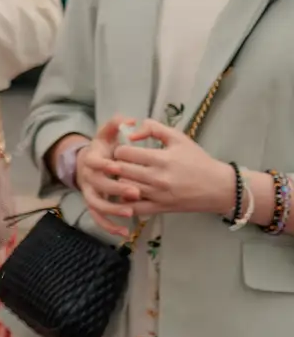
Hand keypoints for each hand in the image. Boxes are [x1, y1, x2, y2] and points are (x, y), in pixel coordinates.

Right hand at [74, 115, 139, 234]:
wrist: (87, 164)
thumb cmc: (103, 148)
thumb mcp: (107, 134)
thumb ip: (116, 124)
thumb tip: (129, 119)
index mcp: (91, 158)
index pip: (94, 162)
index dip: (104, 165)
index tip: (118, 166)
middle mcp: (87, 177)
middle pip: (98, 185)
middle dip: (115, 189)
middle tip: (135, 192)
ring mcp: (90, 192)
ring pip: (96, 204)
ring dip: (112, 209)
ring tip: (130, 212)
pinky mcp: (94, 204)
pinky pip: (99, 218)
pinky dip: (109, 226)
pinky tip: (124, 232)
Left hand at [113, 118, 232, 218]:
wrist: (220, 188)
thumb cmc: (198, 160)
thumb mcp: (178, 138)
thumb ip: (153, 129)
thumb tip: (131, 133)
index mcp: (162, 159)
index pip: (124, 153)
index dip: (120, 149)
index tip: (124, 150)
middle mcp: (157, 178)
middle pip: (120, 170)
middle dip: (116, 164)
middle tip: (119, 163)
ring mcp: (158, 195)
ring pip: (123, 188)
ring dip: (120, 181)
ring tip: (124, 176)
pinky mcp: (160, 208)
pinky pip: (133, 207)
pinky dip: (126, 200)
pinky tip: (128, 193)